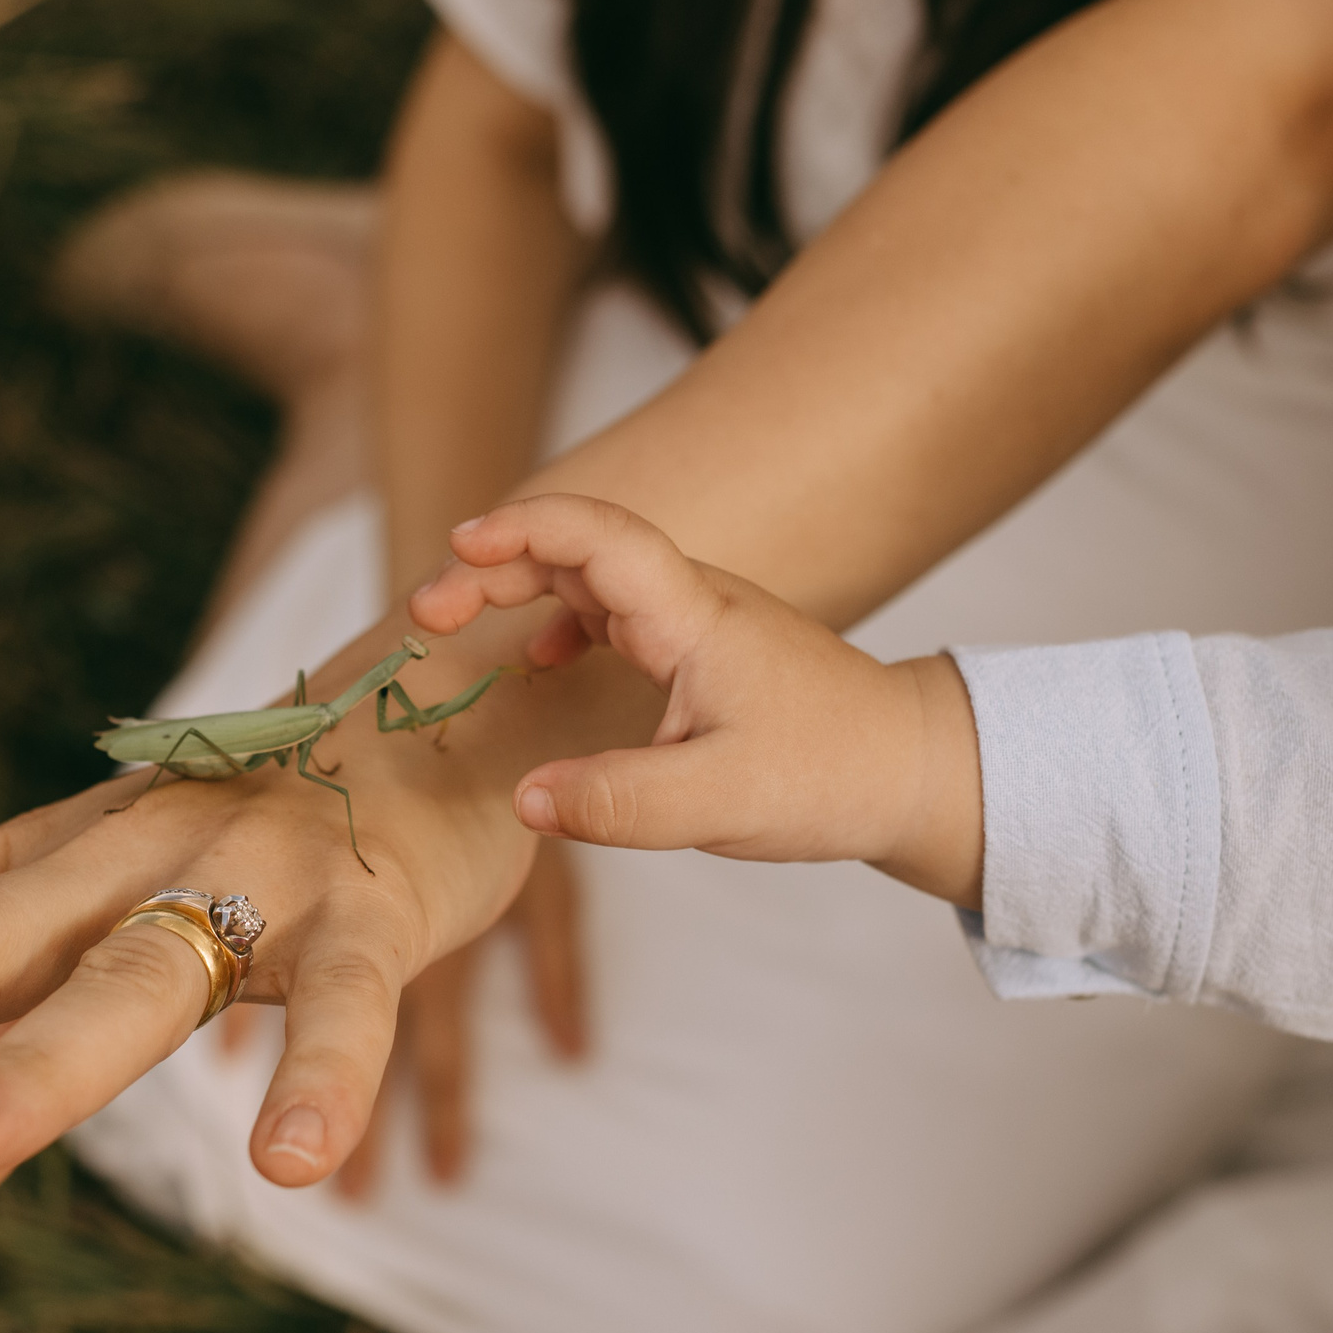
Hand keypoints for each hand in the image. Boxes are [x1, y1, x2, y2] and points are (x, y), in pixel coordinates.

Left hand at [0, 617, 620, 1219]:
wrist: (473, 705)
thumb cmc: (286, 835)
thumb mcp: (137, 941)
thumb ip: (16, 1050)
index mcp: (59, 858)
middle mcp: (130, 853)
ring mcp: (251, 872)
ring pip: (131, 977)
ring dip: (31, 1067)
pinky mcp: (375, 910)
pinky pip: (343, 1003)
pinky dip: (315, 1076)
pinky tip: (288, 1168)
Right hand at [410, 495, 984, 903]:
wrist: (907, 768)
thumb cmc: (829, 774)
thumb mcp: (720, 801)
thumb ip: (619, 803)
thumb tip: (525, 798)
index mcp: (696, 618)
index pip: (599, 537)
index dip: (524, 529)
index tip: (460, 546)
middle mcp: (692, 602)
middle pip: (577, 547)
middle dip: (493, 564)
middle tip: (425, 611)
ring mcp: (696, 622)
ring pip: (588, 578)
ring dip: (517, 590)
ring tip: (450, 624)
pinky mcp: (699, 650)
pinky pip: (612, 613)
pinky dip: (559, 623)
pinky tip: (541, 662)